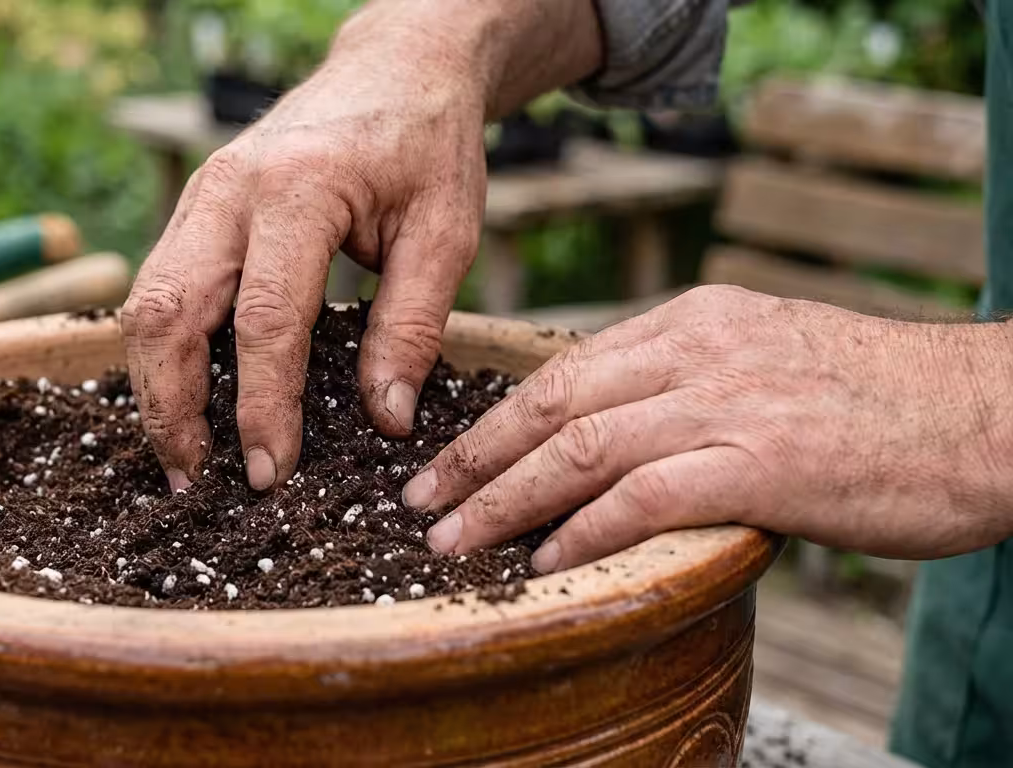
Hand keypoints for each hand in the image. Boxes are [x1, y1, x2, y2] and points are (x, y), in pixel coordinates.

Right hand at [120, 0, 602, 491]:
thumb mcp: (446, 232)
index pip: (264, 320)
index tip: (272, 473)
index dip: (263, 407)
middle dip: (171, 406)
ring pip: (146, 301)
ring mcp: (201, 193)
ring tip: (180, 455)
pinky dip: (162, 348)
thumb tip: (384, 420)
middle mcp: (229, 188)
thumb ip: (411, 326)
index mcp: (299, 191)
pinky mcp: (196, 206)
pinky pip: (159, 285)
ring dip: (153, 384)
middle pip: (169, 312)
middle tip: (193, 480)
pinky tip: (182, 397)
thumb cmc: (426, 143)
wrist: (396, 65)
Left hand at [405, 286, 1012, 572]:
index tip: (452, 457)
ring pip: (578, 448)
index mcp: (697, 320)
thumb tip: (619, 436)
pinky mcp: (757, 463)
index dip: (499, 418)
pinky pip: (641, 498)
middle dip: (475, 457)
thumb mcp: (772, 359)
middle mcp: (698, 350)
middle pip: (552, 402)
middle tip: (420, 502)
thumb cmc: (883, 401)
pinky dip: (581, 531)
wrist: (990, 413)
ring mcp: (725, 403)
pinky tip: (543, 562)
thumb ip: (693, 384)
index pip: (567, 367)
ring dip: (503, 500)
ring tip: (454, 541)